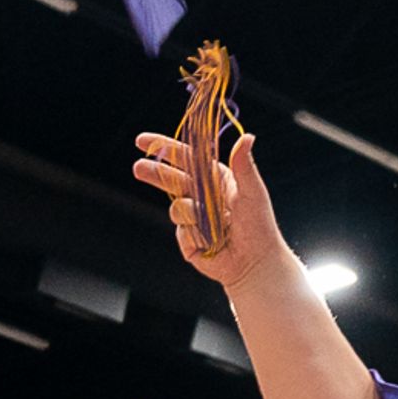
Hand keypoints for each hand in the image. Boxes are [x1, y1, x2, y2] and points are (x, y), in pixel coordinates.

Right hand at [131, 129, 294, 289]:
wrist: (255, 262)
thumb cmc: (258, 224)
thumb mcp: (252, 190)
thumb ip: (244, 165)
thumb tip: (248, 137)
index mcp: (215, 179)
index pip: (186, 158)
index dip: (164, 148)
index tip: (142, 140)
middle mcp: (201, 196)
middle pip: (170, 179)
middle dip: (155, 173)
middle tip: (139, 167)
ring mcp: (193, 218)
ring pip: (177, 208)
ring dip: (192, 215)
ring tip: (215, 226)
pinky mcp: (188, 240)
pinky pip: (182, 232)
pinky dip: (196, 237)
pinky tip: (212, 243)